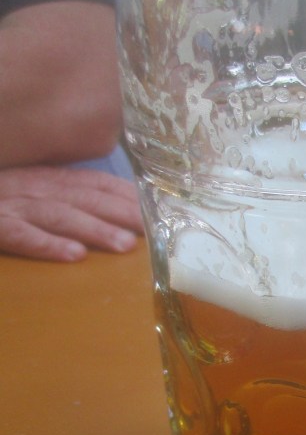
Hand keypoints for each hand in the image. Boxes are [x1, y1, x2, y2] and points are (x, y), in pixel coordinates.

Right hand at [0, 165, 143, 262]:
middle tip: (155, 232)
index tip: (160, 212)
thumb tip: (114, 218)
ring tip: (125, 245)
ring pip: (60, 215)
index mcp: (49, 180)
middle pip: (86, 198)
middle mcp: (35, 187)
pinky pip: (20, 234)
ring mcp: (12, 205)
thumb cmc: (1, 202)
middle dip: (124, 213)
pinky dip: (48, 243)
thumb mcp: (33, 194)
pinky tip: (74, 255)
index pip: (97, 183)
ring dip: (95, 229)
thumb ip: (69, 200)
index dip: (129, 196)